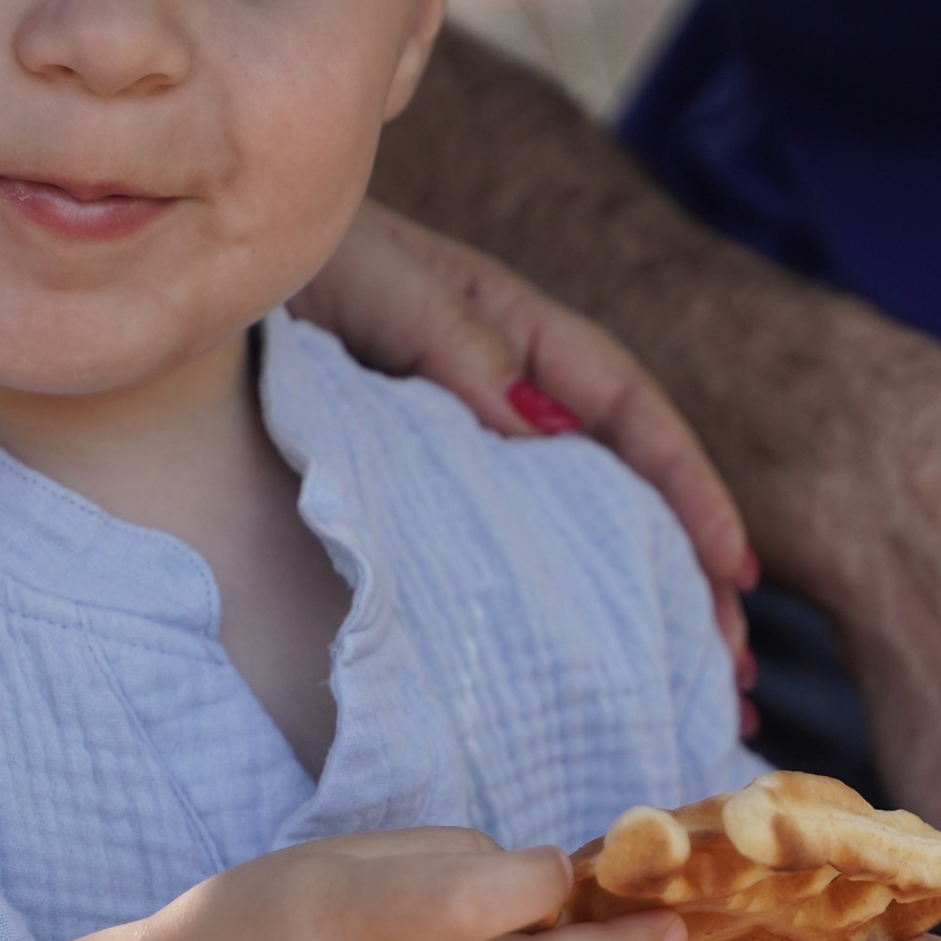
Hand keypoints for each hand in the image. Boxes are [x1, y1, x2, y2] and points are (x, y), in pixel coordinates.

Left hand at [293, 196, 756, 709]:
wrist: (209, 266)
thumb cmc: (295, 253)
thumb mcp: (374, 280)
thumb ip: (456, 341)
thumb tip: (541, 430)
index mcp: (514, 325)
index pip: (628, 411)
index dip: (688, 490)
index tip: (732, 570)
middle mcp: (507, 383)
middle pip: (623, 484)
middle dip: (687, 576)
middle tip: (731, 671)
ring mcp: (466, 434)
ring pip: (572, 524)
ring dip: (631, 604)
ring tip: (683, 687)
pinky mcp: (416, 475)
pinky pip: (499, 542)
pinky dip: (547, 602)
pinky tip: (566, 665)